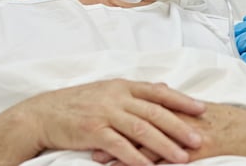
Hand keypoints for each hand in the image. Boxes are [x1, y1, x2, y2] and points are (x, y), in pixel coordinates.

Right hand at [17, 79, 205, 165]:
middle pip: (155, 112)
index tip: (202, 109)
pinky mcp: (93, 131)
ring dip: (164, 145)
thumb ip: (135, 91)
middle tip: (199, 139)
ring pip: (142, 130)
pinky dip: (136, 158)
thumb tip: (163, 86)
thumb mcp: (107, 90)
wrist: (43, 114)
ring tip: (181, 158)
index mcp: (122, 86)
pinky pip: (120, 146)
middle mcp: (116, 97)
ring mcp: (105, 113)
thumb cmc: (77, 104)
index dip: (181, 101)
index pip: (158, 92)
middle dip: (180, 126)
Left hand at [95, 104, 245, 164]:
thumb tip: (160, 90)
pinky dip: (146, 164)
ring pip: (146, 143)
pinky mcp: (194, 150)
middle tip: (89, 139)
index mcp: (177, 105)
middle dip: (112, 132)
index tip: (96, 120)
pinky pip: (166, 159)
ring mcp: (185, 134)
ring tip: (100, 158)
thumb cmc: (225, 121)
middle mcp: (178, 117)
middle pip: (136, 124)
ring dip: (121, 151)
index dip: (116, 115)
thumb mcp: (199, 108)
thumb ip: (177, 103)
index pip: (140, 108)